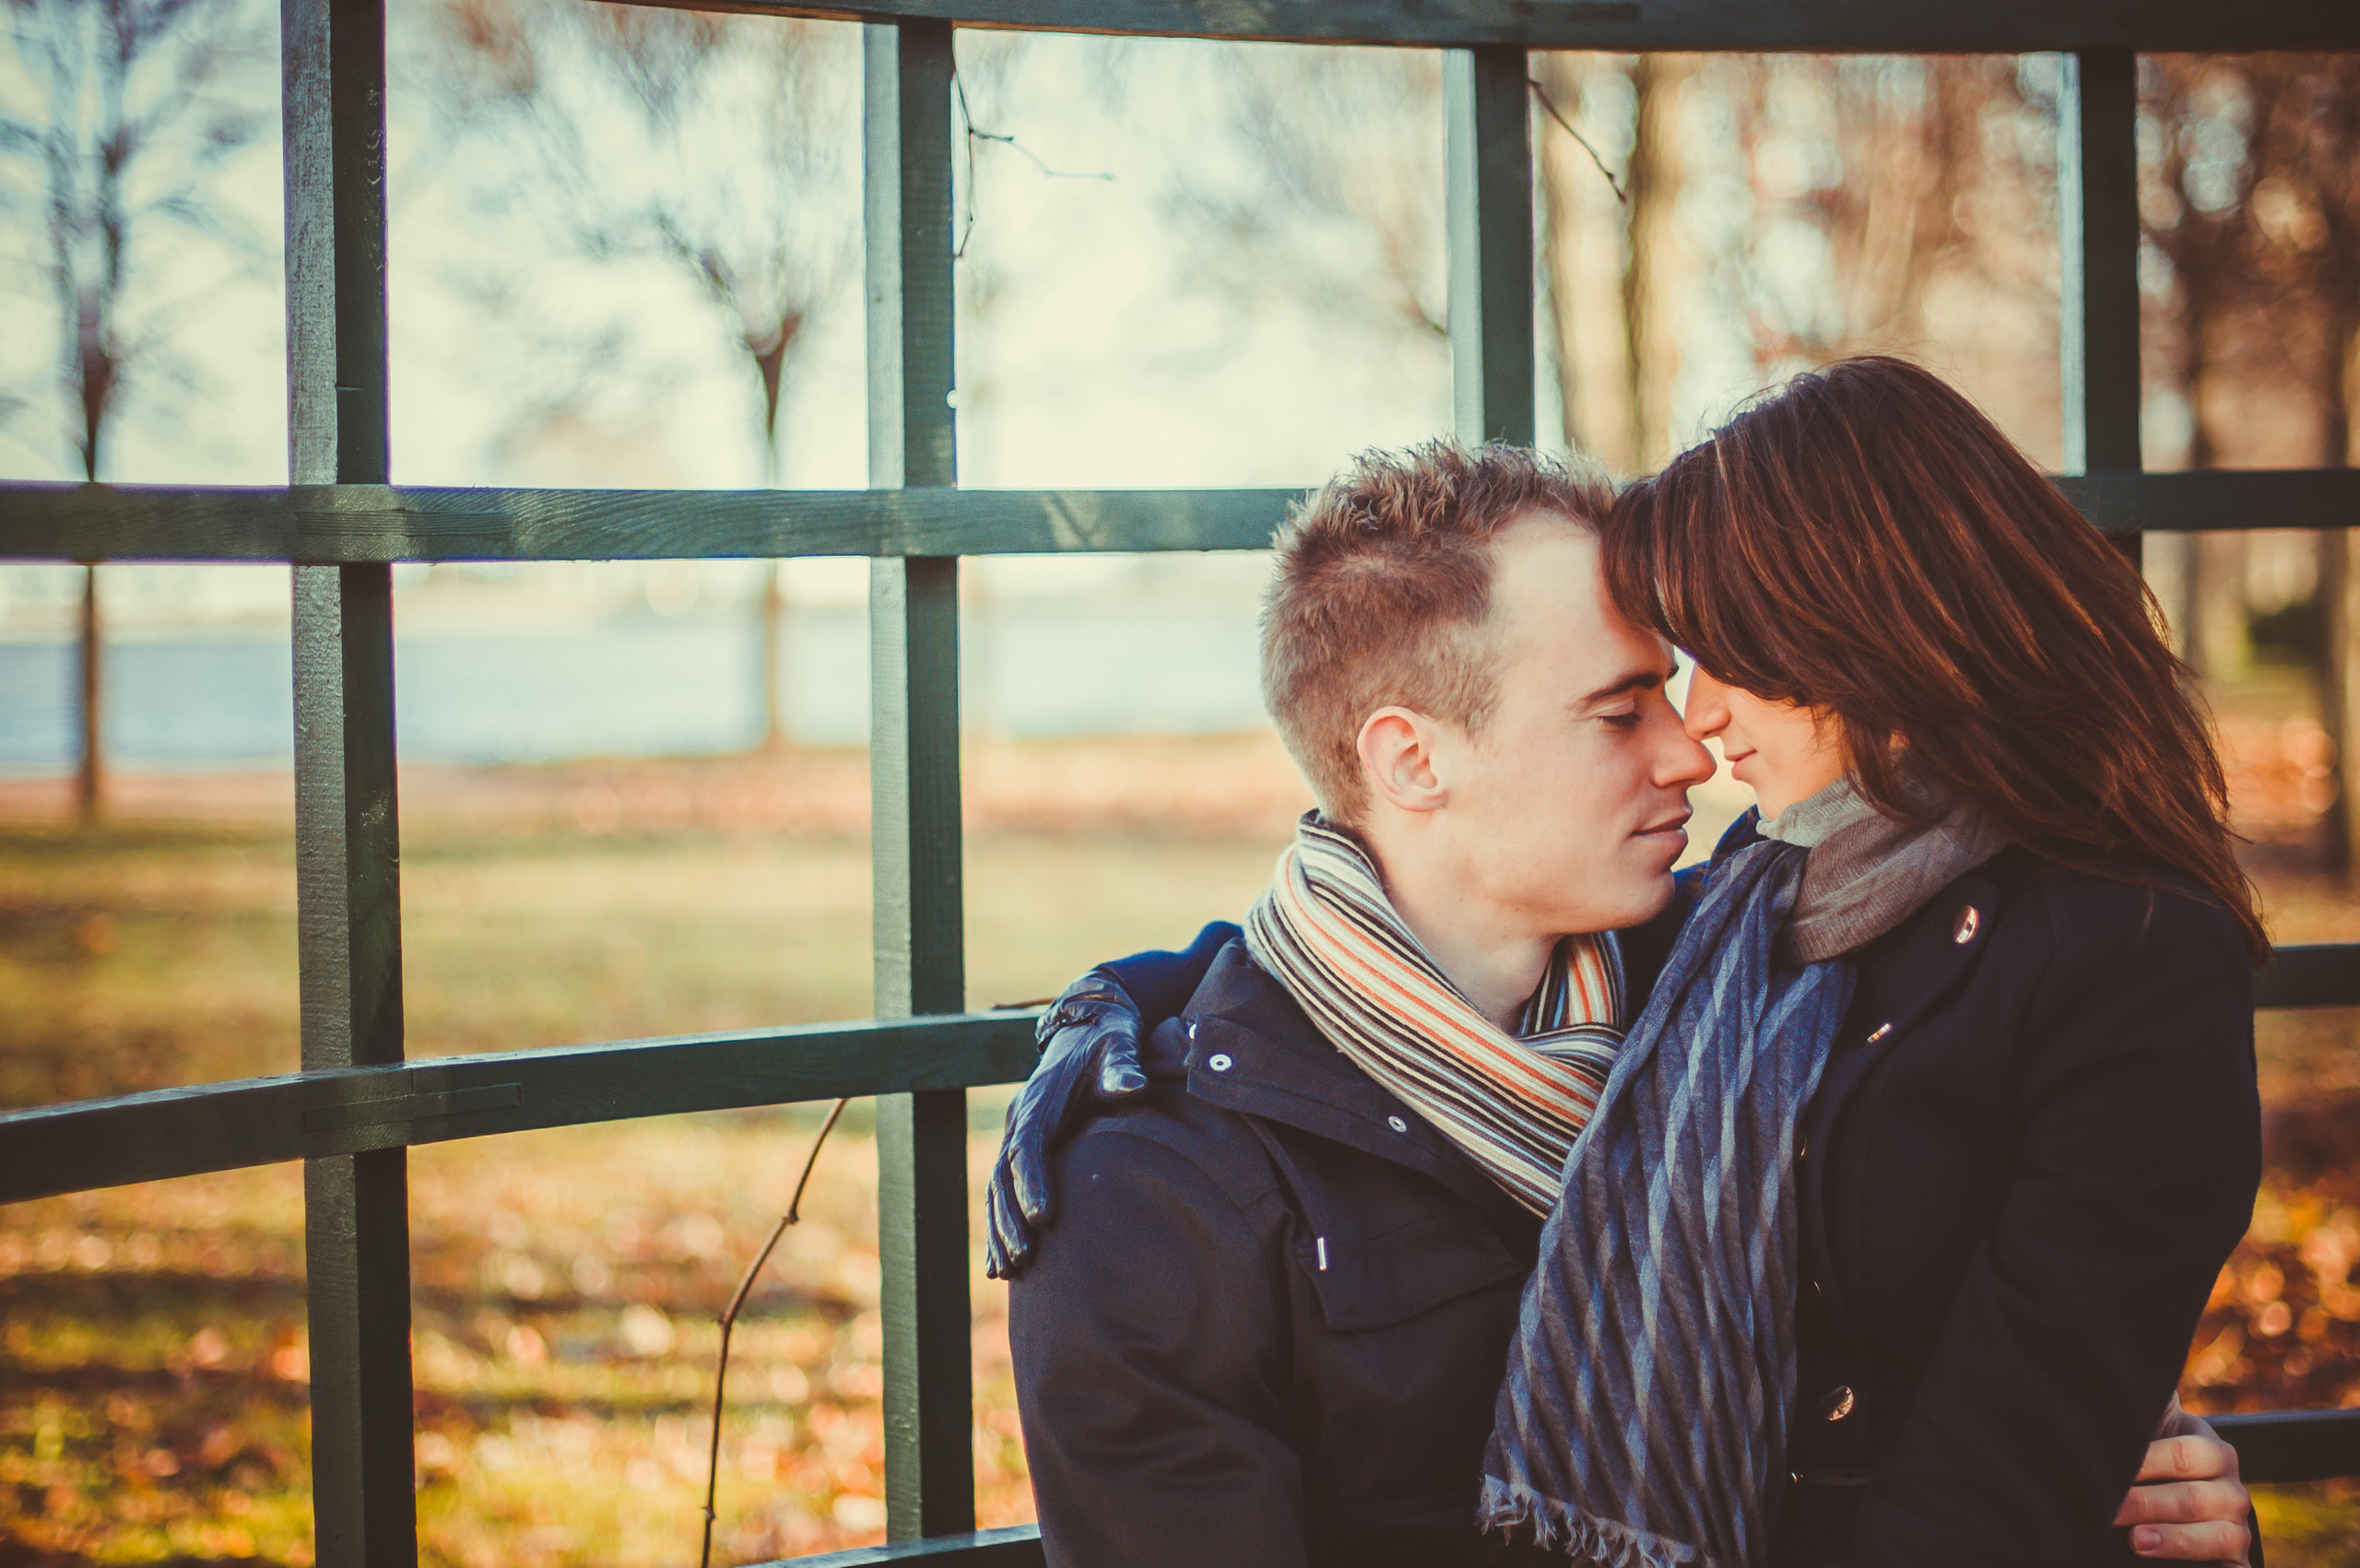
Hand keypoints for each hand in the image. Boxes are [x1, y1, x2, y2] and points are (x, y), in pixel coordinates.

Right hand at [983, 972, 1150, 1279]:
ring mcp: (1019, 1137)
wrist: (1091, 1027)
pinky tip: (1001, 1267)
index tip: (1043, 1218)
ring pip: (997, 1190)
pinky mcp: (1025, 1151)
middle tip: (1024, 1260)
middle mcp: (1021, 1120)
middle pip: (1003, 1176)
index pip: (1028, 1145)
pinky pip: (1004, 1194)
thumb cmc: (1110, 1041)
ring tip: (1008, 1272)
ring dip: (999, 1231)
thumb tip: (1132, 1087)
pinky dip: (999, 1228)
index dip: (1032, 1181)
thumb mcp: (1118, 1042)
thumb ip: (1122, 1065)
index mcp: (1040, 1099)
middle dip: (1009, 1219)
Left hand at [2113, 1398, 2250, 1565]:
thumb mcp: (2150, 1424)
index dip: (2145, 1463)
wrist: (2172, 1506)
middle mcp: (2231, 1488)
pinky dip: (2205, 1567)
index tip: (2109, 1470)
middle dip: (2147, 1504)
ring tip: (2136, 1542)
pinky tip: (2163, 1564)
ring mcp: (2237, 1528)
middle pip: (2194, 1498)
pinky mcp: (2234, 1562)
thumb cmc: (2151, 1456)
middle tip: (2108, 1510)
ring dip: (2175, 1540)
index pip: (2183, 1454)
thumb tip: (2115, 1348)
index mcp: (2211, 1449)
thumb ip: (2143, 1399)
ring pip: (2217, 1536)